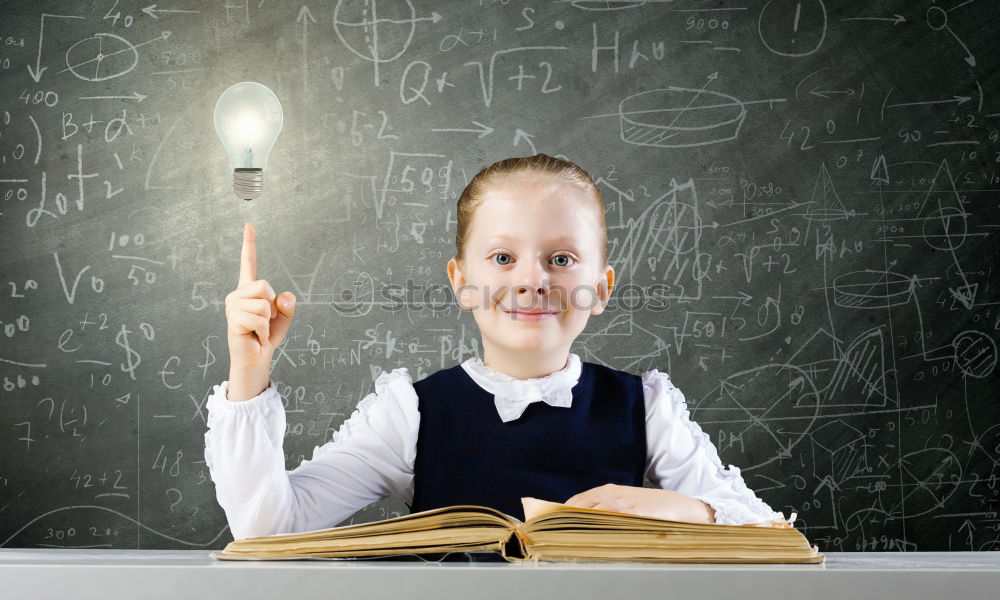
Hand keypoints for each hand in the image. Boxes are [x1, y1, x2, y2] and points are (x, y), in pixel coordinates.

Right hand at [225, 222, 295, 369]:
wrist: (256, 358)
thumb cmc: (267, 336)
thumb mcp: (284, 317)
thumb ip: (288, 304)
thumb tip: (283, 296)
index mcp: (249, 290)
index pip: (249, 262)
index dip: (249, 244)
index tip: (249, 225)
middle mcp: (238, 294)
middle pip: (265, 286)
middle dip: (272, 306)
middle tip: (264, 321)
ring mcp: (233, 306)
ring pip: (264, 303)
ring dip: (268, 321)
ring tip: (258, 330)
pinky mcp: (233, 319)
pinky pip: (259, 319)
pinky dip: (263, 331)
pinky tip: (255, 336)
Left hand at [563, 483, 716, 523]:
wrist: (683, 506)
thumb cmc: (652, 507)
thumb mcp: (626, 503)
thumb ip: (606, 510)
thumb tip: (581, 521)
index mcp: (610, 491)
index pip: (580, 499)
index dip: (562, 509)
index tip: (547, 519)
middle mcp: (616, 494)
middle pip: (584, 504)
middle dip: (566, 516)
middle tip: (550, 527)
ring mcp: (627, 503)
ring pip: (597, 511)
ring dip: (580, 521)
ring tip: (564, 532)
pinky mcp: (639, 513)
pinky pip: (617, 519)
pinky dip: (604, 525)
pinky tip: (593, 534)